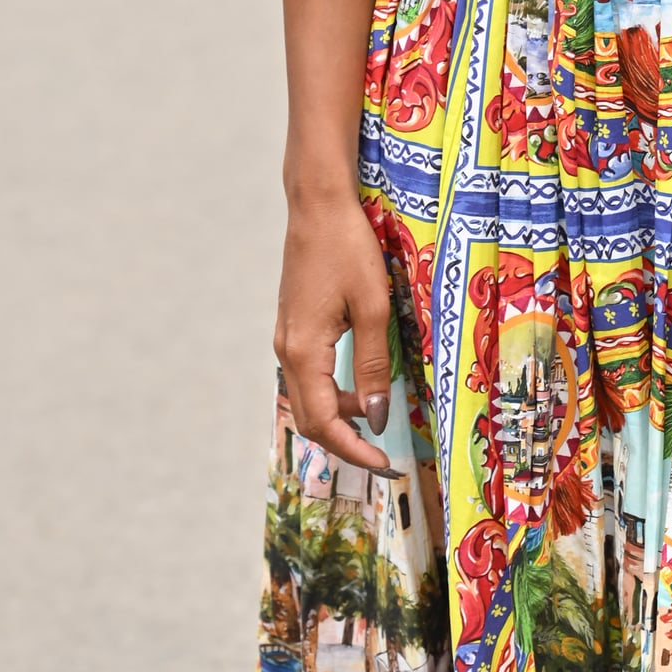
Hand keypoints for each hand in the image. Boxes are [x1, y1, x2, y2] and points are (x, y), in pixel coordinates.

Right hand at [275, 186, 395, 475]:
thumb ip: (373, 366)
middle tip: (383, 456)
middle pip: (310, 418)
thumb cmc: (349, 249)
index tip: (384, 465)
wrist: (318, 206)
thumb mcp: (373, 309)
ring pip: (308, 397)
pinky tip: (360, 388)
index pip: (325, 421)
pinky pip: (309, 376)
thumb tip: (376, 416)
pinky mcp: (293, 328)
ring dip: (340, 416)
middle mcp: (287, 350)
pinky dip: (333, 393)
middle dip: (345, 442)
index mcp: (304, 351)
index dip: (354, 450)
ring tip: (376, 418)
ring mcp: (286, 339)